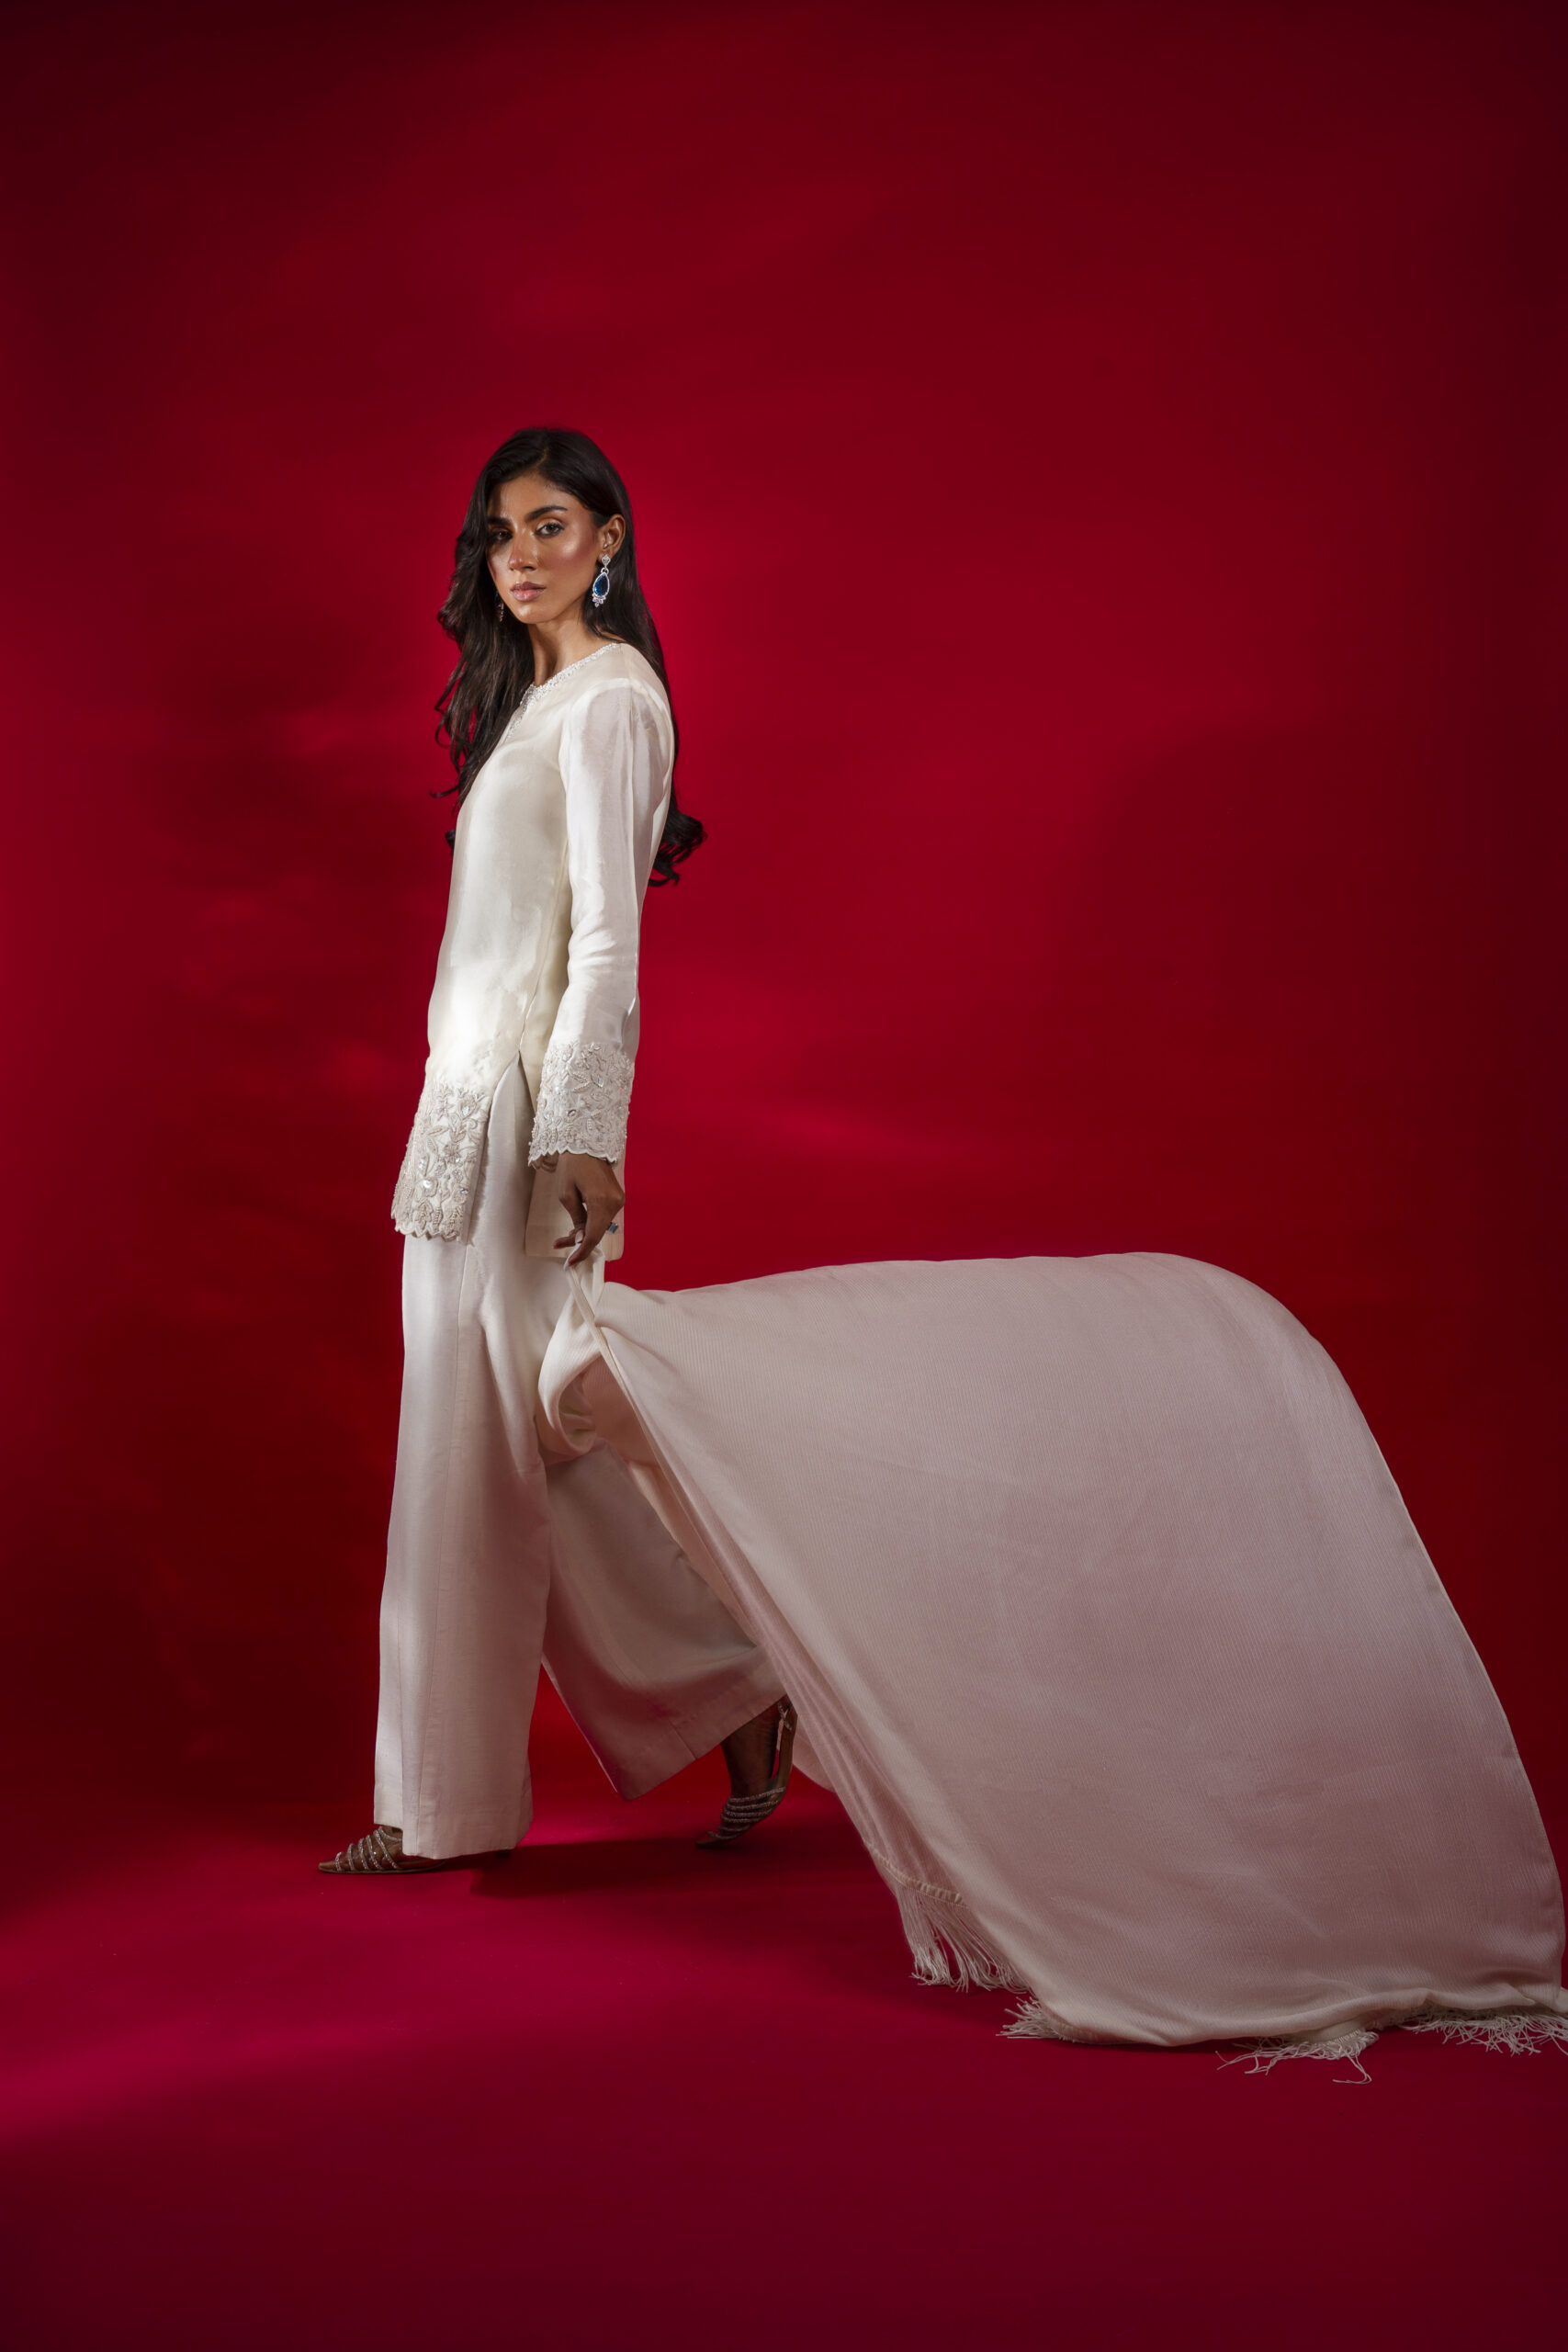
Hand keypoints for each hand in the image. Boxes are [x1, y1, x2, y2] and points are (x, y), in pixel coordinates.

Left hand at [552, 1151, 624, 1267]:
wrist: (587, 1146)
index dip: (582, 1251)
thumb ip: (576, 1219)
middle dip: (579, 1241)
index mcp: (601, 1201)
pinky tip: (579, 1225)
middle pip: (598, 1232)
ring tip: (565, 1235)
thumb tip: (582, 1239)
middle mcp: (615, 1203)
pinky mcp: (618, 1198)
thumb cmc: (572, 1167)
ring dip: (585, 1232)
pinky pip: (604, 1217)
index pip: (593, 1235)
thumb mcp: (566, 1195)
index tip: (571, 1263)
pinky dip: (591, 1223)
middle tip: (559, 1244)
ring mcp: (619, 1201)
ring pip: (601, 1226)